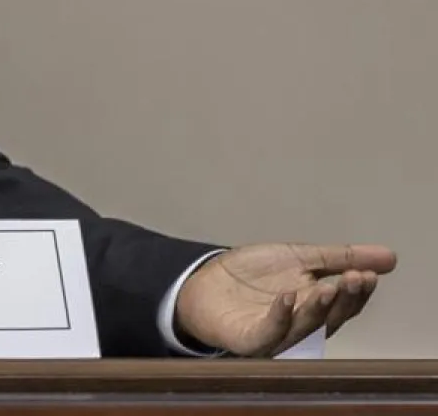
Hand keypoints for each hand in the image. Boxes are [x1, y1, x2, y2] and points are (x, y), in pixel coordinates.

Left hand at [175, 243, 396, 356]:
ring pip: (304, 328)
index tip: (369, 274)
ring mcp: (275, 335)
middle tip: (355, 280)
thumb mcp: (300, 257)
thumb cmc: (254, 275)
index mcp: (316, 308)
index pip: (345, 305)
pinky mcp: (249, 340)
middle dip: (343, 300)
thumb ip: (341, 258)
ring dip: (317, 308)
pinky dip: (279, 317)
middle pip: (329, 319)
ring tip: (327, 287)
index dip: (358, 292)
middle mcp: (301, 327)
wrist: (205, 281)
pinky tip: (285, 298)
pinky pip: (268, 333)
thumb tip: (391, 257)